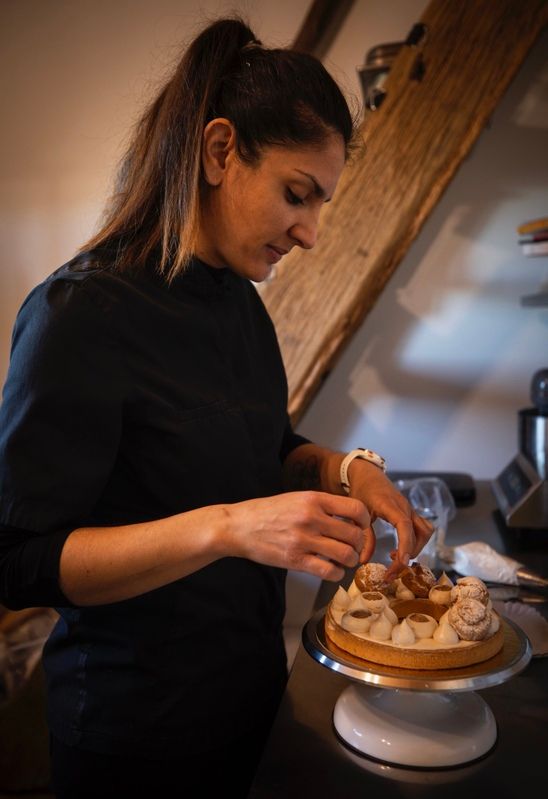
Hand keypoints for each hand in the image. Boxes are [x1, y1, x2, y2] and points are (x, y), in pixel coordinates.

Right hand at [223, 491, 369, 580]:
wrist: (239, 526)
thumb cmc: (268, 512)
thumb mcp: (297, 499)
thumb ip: (321, 506)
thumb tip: (349, 518)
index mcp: (314, 499)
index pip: (356, 509)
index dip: (365, 521)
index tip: (362, 527)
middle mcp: (312, 518)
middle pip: (354, 535)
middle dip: (359, 545)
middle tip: (353, 548)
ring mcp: (304, 540)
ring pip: (346, 555)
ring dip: (350, 561)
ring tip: (345, 561)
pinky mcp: (296, 560)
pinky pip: (329, 571)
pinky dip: (337, 574)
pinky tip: (332, 571)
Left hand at [346, 462, 434, 578]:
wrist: (368, 475)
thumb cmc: (361, 492)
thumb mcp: (358, 515)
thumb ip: (363, 537)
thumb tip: (364, 561)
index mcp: (390, 505)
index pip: (404, 525)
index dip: (406, 544)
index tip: (402, 562)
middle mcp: (405, 507)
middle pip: (419, 533)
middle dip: (409, 555)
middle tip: (392, 571)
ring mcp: (410, 510)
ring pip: (425, 532)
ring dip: (415, 548)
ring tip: (396, 558)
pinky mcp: (411, 513)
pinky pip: (423, 529)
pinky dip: (416, 542)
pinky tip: (401, 549)